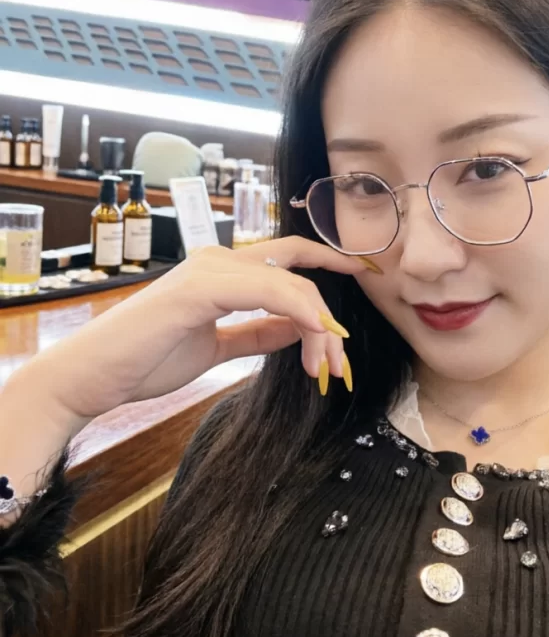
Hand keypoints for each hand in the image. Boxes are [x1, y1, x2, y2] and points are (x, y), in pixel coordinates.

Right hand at [7, 238, 373, 423]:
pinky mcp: (200, 287)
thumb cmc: (149, 360)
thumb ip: (259, 333)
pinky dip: (299, 310)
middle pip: (298, 271)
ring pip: (290, 285)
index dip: (329, 262)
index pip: (289, 259)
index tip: (365, 275)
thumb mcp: (220, 346)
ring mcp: (209, 269)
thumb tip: (302, 328)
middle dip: (330, 314)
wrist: (95, 377)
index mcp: (223, 271)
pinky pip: (267, 290)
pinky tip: (317, 334)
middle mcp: (219, 260)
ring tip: (326, 367)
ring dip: (319, 327)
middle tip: (342, 362)